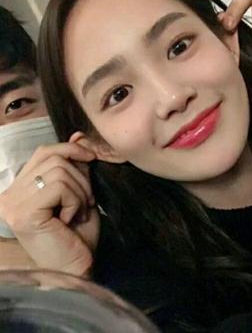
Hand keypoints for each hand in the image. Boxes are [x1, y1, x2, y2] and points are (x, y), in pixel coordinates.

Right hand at [0, 143, 98, 276]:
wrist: (77, 267)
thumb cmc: (77, 234)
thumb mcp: (78, 191)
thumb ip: (74, 165)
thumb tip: (78, 135)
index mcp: (19, 188)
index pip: (43, 152)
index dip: (69, 148)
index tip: (90, 155)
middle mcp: (9, 194)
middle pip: (52, 156)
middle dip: (80, 174)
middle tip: (86, 200)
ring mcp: (13, 203)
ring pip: (59, 170)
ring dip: (80, 190)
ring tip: (79, 211)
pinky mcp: (23, 212)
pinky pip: (59, 186)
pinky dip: (75, 200)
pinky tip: (71, 219)